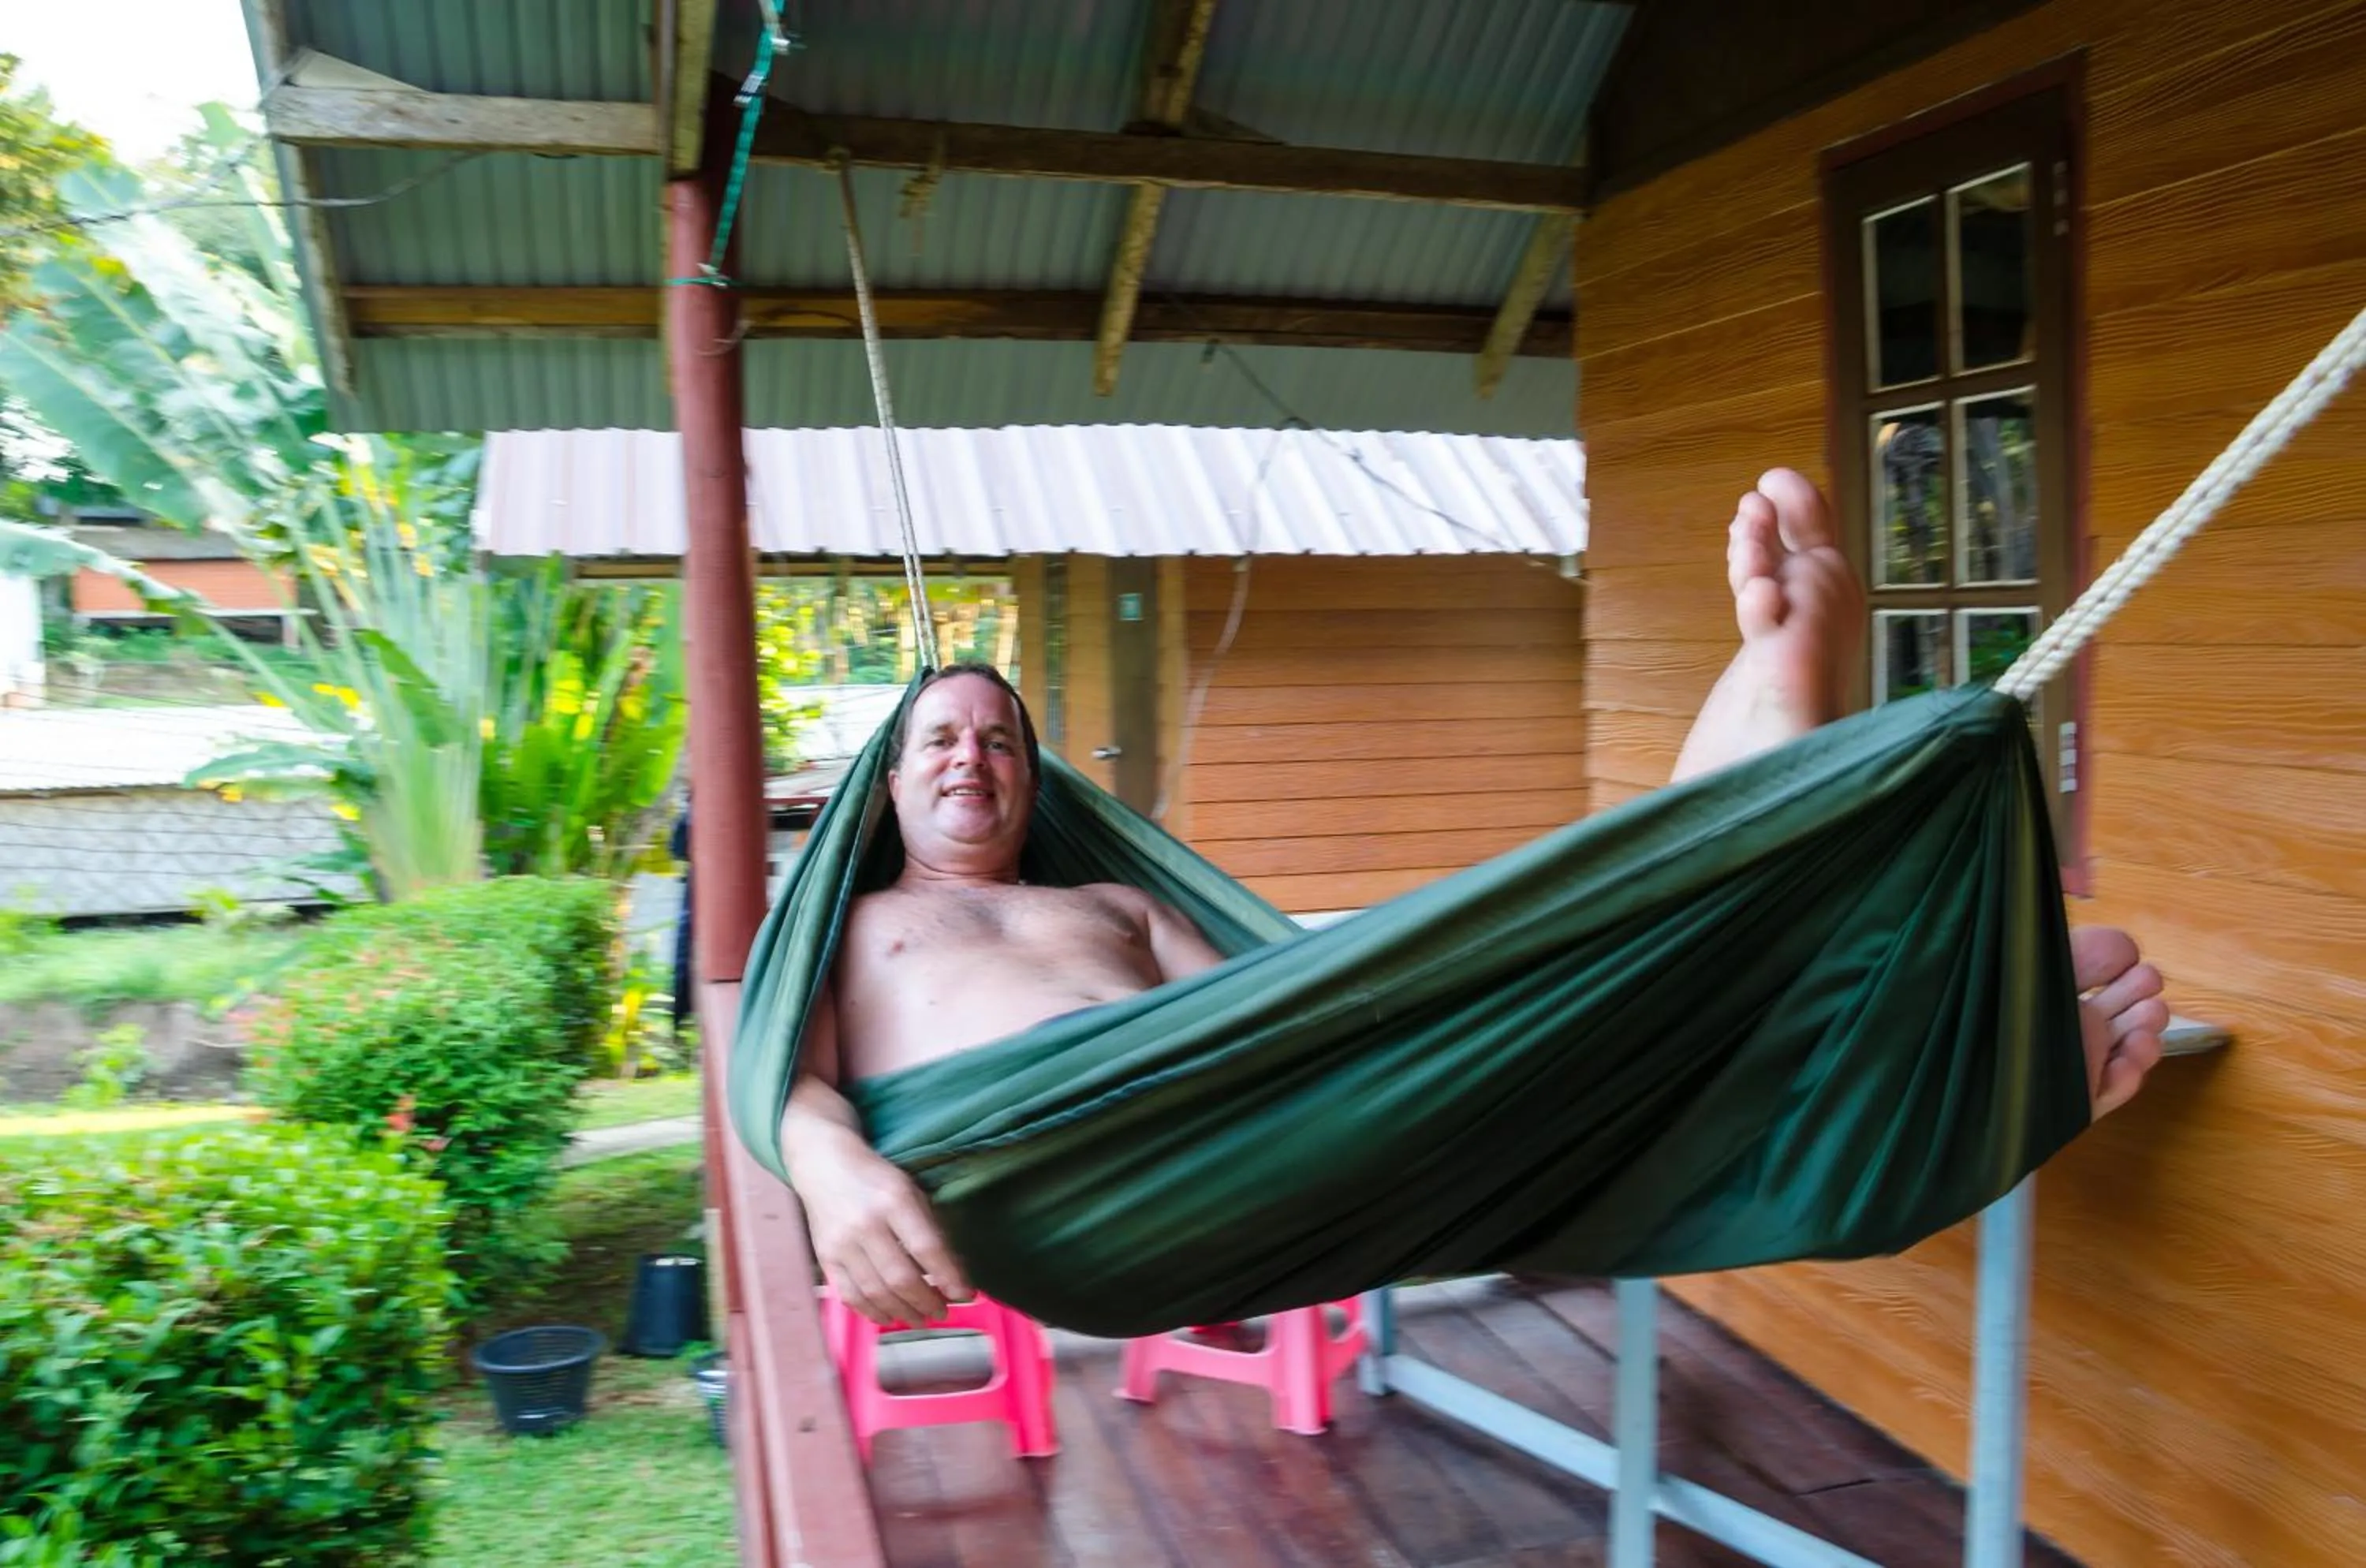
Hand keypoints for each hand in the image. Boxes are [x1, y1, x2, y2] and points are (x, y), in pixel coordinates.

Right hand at [794, 1127, 973, 1327]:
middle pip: (901, 1277)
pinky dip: (872, 1312)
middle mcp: (866, 1224)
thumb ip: (931, 1229)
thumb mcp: (911, 1190)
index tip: (966, 1295)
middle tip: (942, 1313)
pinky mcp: (825, 1258)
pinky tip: (889, 1317)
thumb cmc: (876, 1179)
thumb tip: (953, 1274)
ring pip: (876, 1292)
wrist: (824, 1166)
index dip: (949, 1277)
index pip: (926, 1248)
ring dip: (903, 1312)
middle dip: (927, 1301)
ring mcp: (841, 1244)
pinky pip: (850, 1295)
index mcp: (893, 1201)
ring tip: (921, 1319)